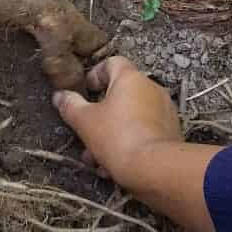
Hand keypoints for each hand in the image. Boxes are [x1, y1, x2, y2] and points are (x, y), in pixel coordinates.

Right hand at [52, 55, 180, 189]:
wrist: (154, 168)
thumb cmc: (118, 138)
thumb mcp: (85, 122)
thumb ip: (70, 106)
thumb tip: (61, 96)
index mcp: (130, 78)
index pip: (112, 63)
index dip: (95, 74)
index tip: (85, 90)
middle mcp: (151, 88)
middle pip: (120, 94)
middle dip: (100, 114)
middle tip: (86, 131)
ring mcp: (164, 110)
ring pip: (131, 117)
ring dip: (111, 132)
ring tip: (96, 157)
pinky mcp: (170, 132)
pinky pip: (144, 132)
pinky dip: (128, 143)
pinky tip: (113, 165)